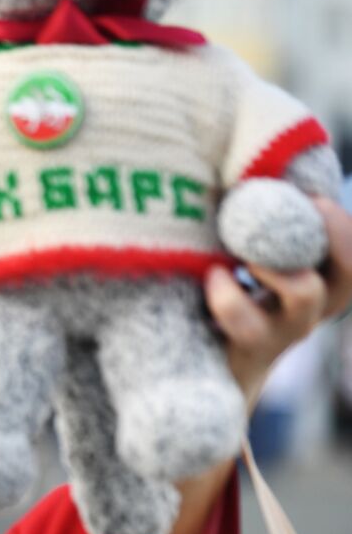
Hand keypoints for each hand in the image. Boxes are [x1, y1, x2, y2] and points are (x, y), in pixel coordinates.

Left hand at [204, 196, 351, 410]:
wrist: (197, 368)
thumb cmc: (220, 292)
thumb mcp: (246, 258)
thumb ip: (259, 225)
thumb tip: (251, 165)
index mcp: (318, 282)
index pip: (350, 256)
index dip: (341, 226)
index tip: (313, 197)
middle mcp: (310, 308)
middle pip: (350, 273)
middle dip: (335, 233)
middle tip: (309, 205)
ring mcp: (283, 331)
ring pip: (305, 296)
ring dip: (278, 263)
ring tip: (244, 253)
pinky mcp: (249, 348)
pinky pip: (247, 321)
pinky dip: (229, 294)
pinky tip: (212, 275)